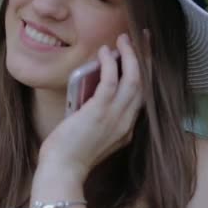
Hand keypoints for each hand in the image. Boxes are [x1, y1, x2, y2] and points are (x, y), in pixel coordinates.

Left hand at [37, 33, 143, 182]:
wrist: (62, 170)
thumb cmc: (69, 153)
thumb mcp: (91, 133)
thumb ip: (97, 114)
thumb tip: (92, 90)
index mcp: (126, 129)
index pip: (141, 95)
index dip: (143, 72)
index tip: (141, 54)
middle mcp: (127, 122)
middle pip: (144, 83)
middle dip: (145, 57)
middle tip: (143, 37)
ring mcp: (115, 117)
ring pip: (134, 79)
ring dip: (130, 55)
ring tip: (124, 38)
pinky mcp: (99, 112)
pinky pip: (111, 81)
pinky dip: (110, 63)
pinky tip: (106, 51)